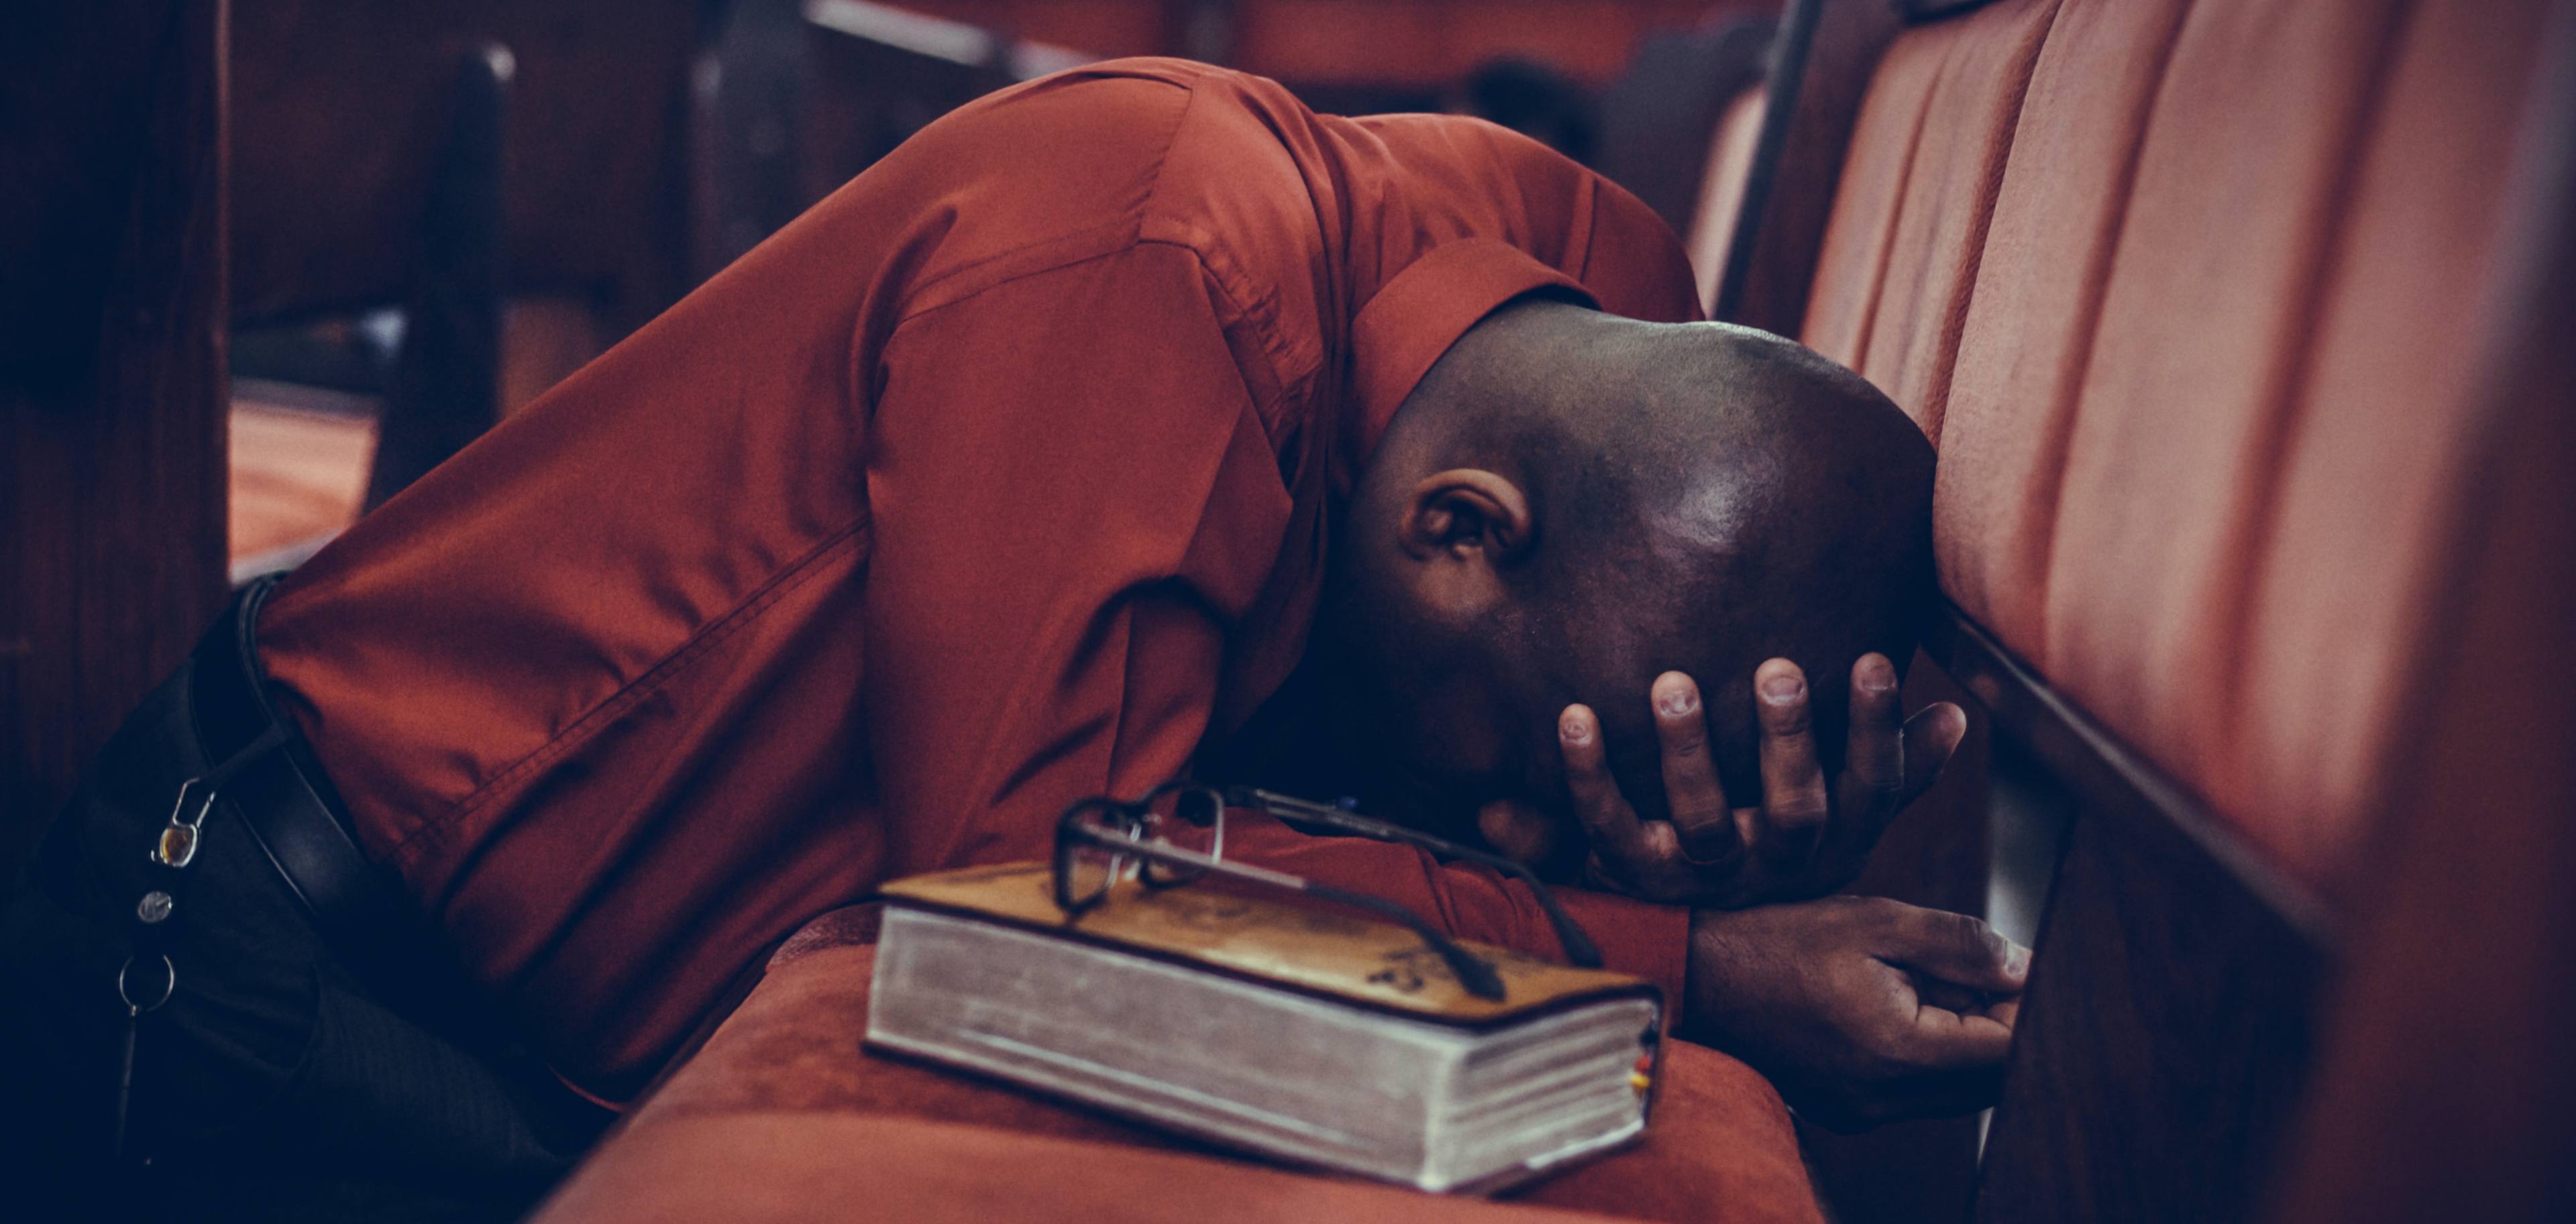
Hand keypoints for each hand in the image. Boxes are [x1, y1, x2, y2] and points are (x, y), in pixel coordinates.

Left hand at [1561, 654, 1964, 906]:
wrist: (1700, 940)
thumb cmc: (1784, 844)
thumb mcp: (1848, 817)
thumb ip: (1898, 769)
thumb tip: (1955, 715)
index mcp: (1833, 841)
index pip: (1870, 788)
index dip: (1875, 730)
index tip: (1874, 659)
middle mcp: (1775, 863)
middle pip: (1794, 809)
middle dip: (1789, 739)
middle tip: (1779, 670)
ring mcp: (1705, 873)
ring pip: (1701, 819)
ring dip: (1687, 750)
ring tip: (1673, 684)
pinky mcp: (1636, 873)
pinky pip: (1608, 826)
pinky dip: (1588, 774)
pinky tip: (1575, 715)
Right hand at [1682, 896, 2025, 1130]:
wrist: (1697, 979)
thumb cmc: (1778, 942)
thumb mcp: (1875, 921)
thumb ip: (1960, 944)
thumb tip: (2027, 968)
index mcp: (1894, 1049)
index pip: (2009, 1053)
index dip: (2028, 1010)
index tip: (2016, 969)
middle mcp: (1883, 1097)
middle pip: (1992, 1079)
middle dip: (2000, 1024)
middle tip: (1968, 969)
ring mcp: (1865, 1112)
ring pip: (1960, 1090)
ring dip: (1966, 1040)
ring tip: (1922, 984)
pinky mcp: (1851, 1112)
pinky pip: (1921, 1093)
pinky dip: (1930, 1054)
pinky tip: (1895, 1007)